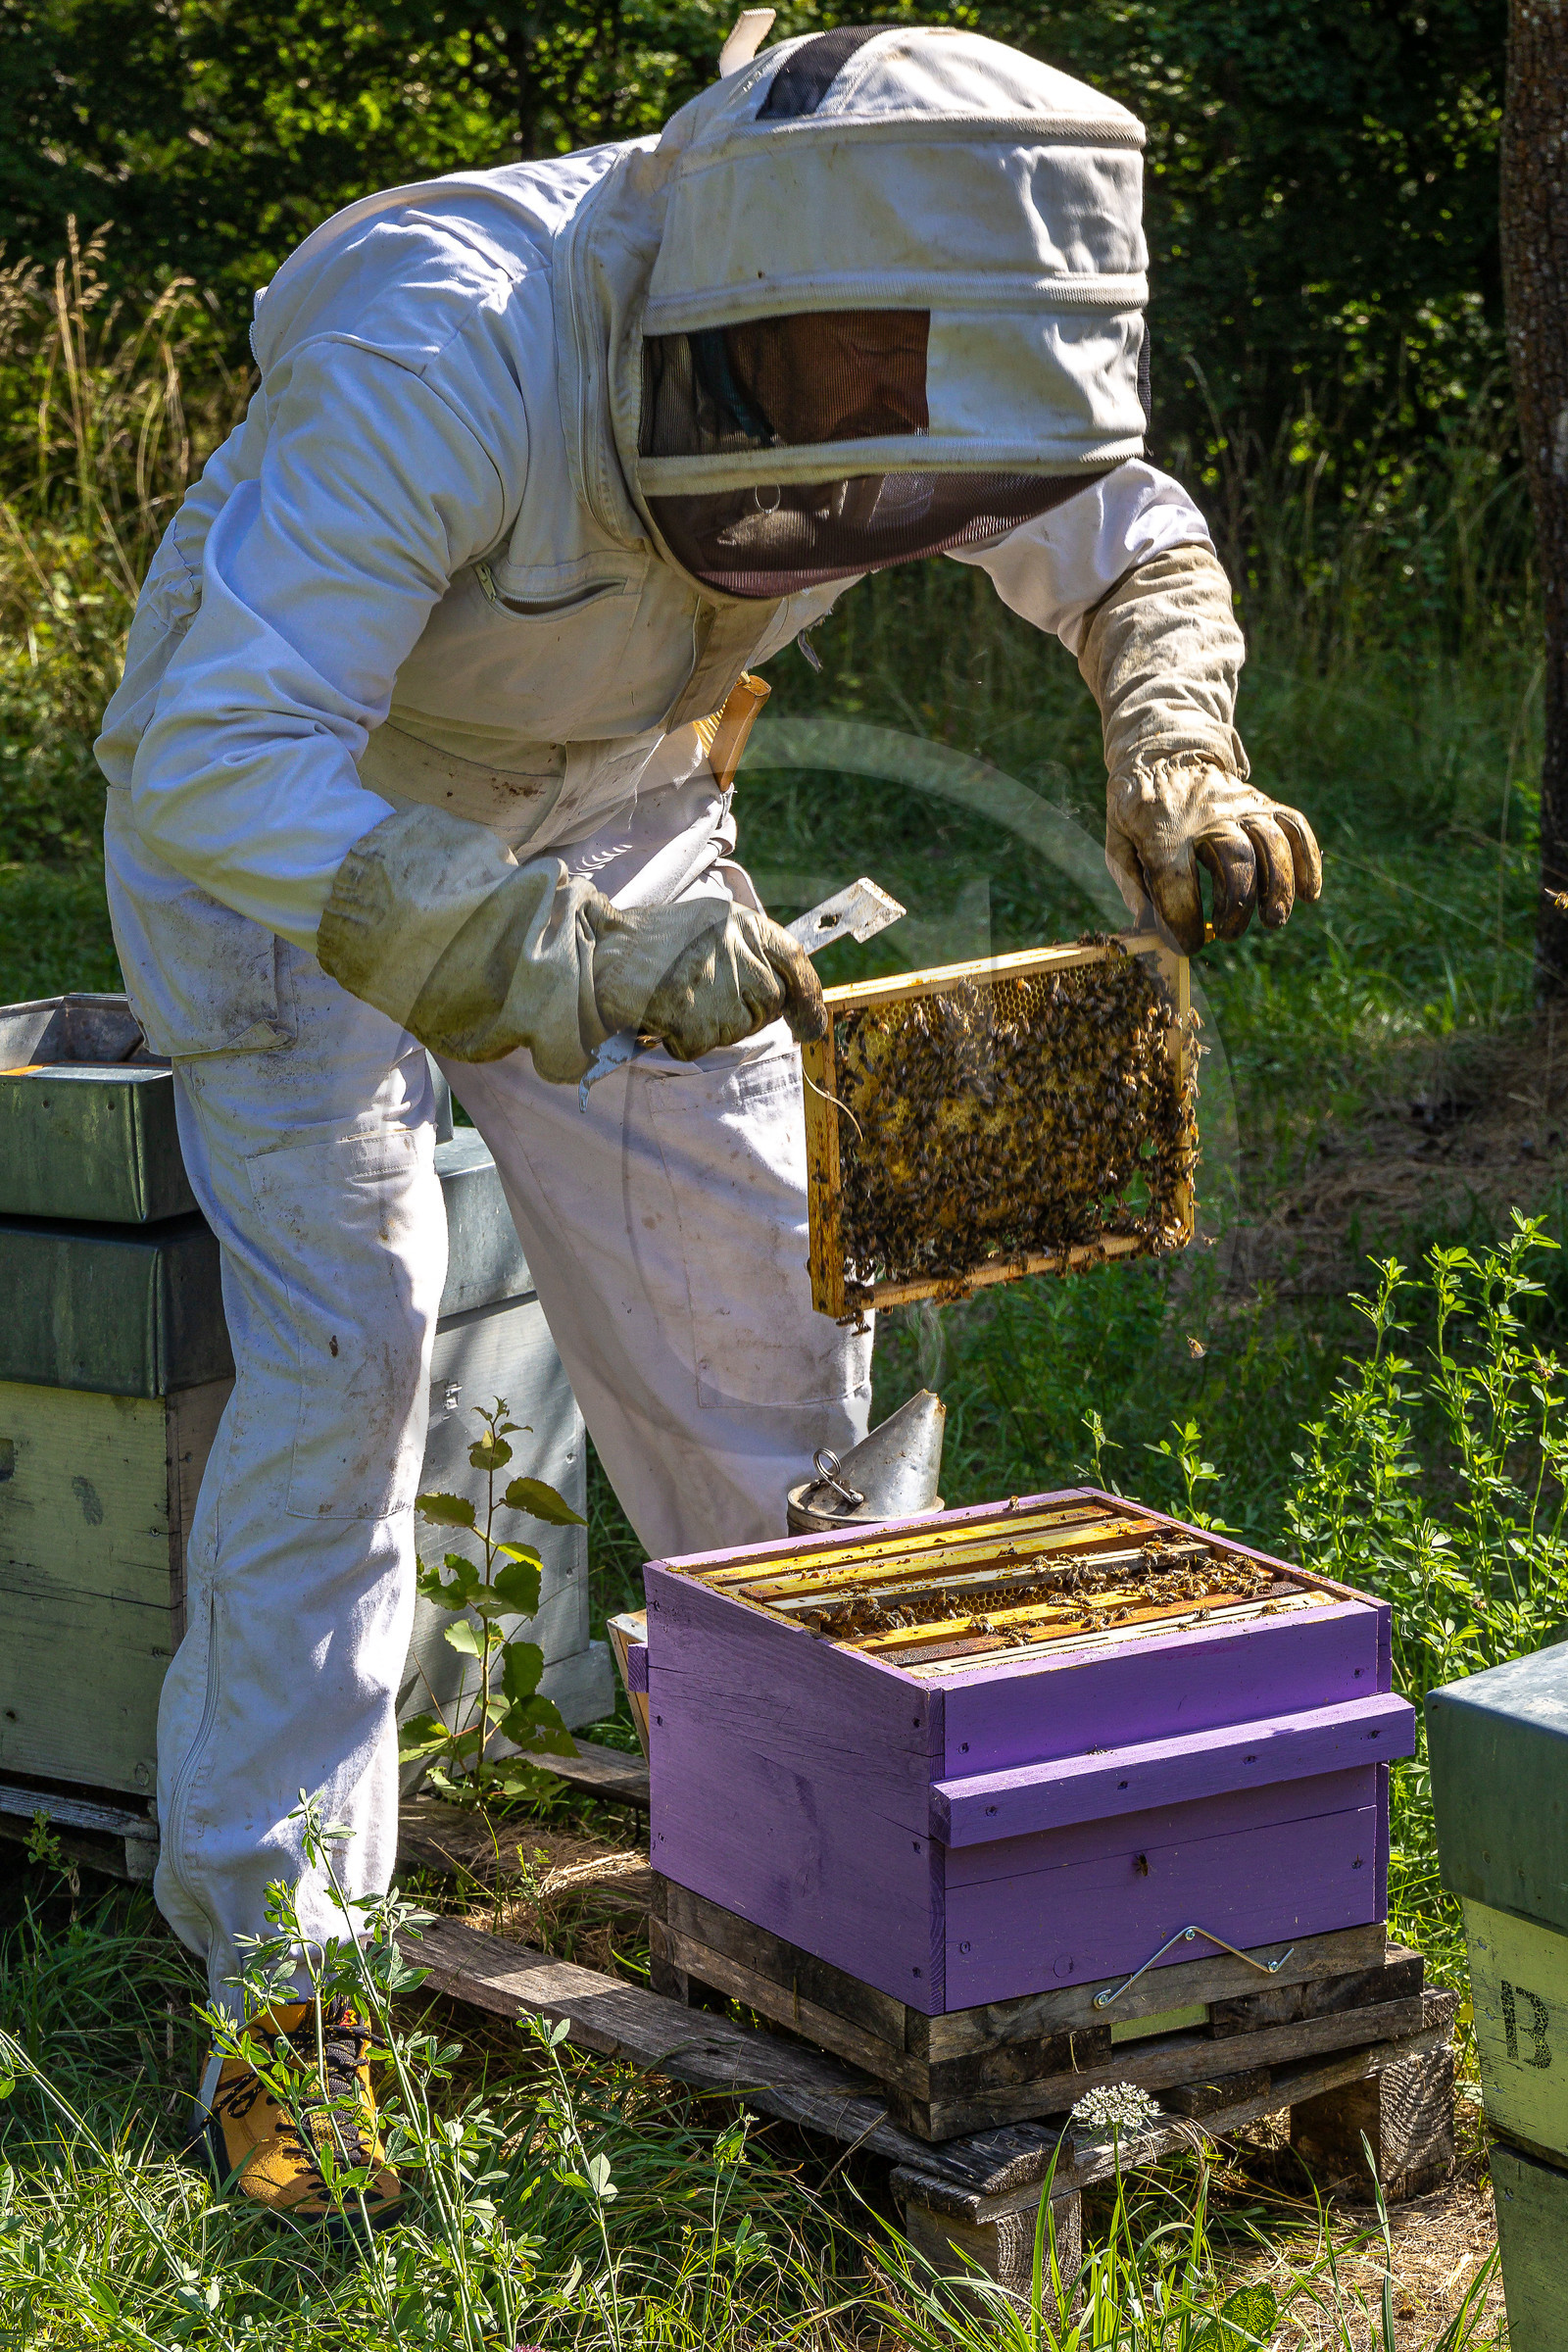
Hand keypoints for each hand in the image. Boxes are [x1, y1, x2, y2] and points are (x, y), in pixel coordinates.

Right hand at [589, 896, 826, 1059]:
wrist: (597, 952)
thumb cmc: (651, 942)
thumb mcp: (708, 926)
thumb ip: (749, 953)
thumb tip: (791, 1000)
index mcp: (741, 923)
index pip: (793, 960)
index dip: (808, 997)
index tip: (810, 1024)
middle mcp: (734, 950)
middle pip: (769, 1003)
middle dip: (746, 1012)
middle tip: (705, 999)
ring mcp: (715, 986)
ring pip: (738, 1029)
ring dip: (711, 1027)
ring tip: (677, 1000)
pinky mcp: (693, 1018)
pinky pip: (701, 1046)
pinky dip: (681, 1041)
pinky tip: (662, 1016)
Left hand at [1106, 758, 1321, 953]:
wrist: (1162, 754)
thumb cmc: (1137, 810)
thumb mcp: (1118, 840)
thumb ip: (1132, 884)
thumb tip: (1149, 928)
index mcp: (1161, 828)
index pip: (1175, 880)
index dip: (1182, 921)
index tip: (1187, 946)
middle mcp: (1206, 814)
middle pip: (1235, 859)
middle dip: (1238, 905)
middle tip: (1228, 933)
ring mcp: (1239, 805)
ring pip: (1271, 843)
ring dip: (1278, 887)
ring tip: (1272, 920)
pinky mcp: (1262, 803)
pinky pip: (1295, 827)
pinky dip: (1308, 860)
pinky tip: (1310, 894)